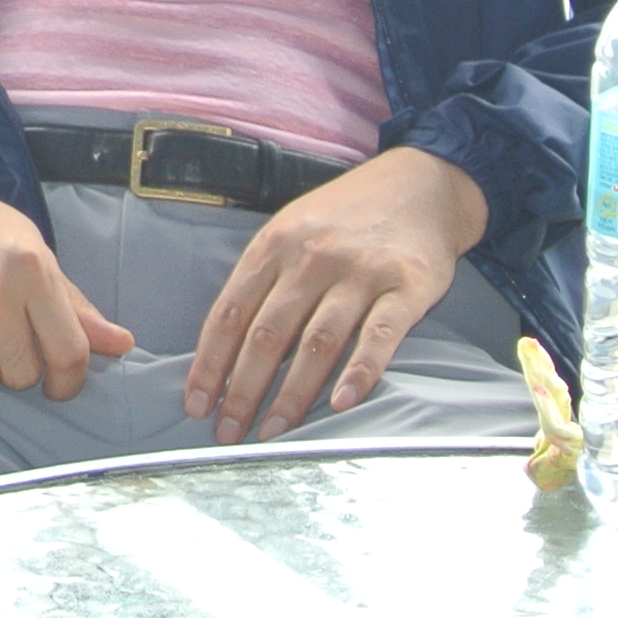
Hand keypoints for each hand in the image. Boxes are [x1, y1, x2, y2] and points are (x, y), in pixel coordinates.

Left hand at [183, 146, 488, 443]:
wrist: (420, 184)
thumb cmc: (343, 218)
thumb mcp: (289, 231)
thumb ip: (261, 280)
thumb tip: (224, 348)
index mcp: (273, 245)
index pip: (229, 314)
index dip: (210, 364)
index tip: (197, 405)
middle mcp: (312, 258)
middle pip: (267, 334)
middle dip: (242, 390)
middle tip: (228, 433)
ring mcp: (361, 271)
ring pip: (317, 342)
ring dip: (293, 394)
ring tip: (275, 432)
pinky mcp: (407, 285)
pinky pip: (380, 335)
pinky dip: (360, 373)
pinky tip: (341, 405)